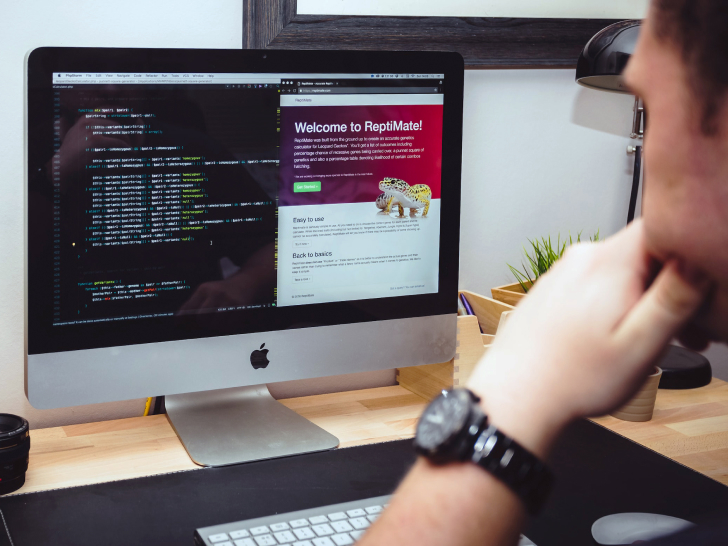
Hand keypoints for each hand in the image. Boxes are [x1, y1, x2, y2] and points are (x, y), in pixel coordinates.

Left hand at [467, 220, 710, 457]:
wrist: (515, 396)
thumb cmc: (572, 379)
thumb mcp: (640, 345)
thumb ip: (674, 299)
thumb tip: (699, 260)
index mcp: (607, 263)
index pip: (661, 228)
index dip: (690, 254)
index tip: (700, 290)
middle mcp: (582, 258)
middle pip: (644, 253)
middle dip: (671, 287)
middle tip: (689, 331)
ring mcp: (564, 272)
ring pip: (621, 271)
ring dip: (644, 299)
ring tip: (650, 342)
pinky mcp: (554, 288)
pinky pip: (596, 284)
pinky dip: (615, 304)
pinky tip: (616, 337)